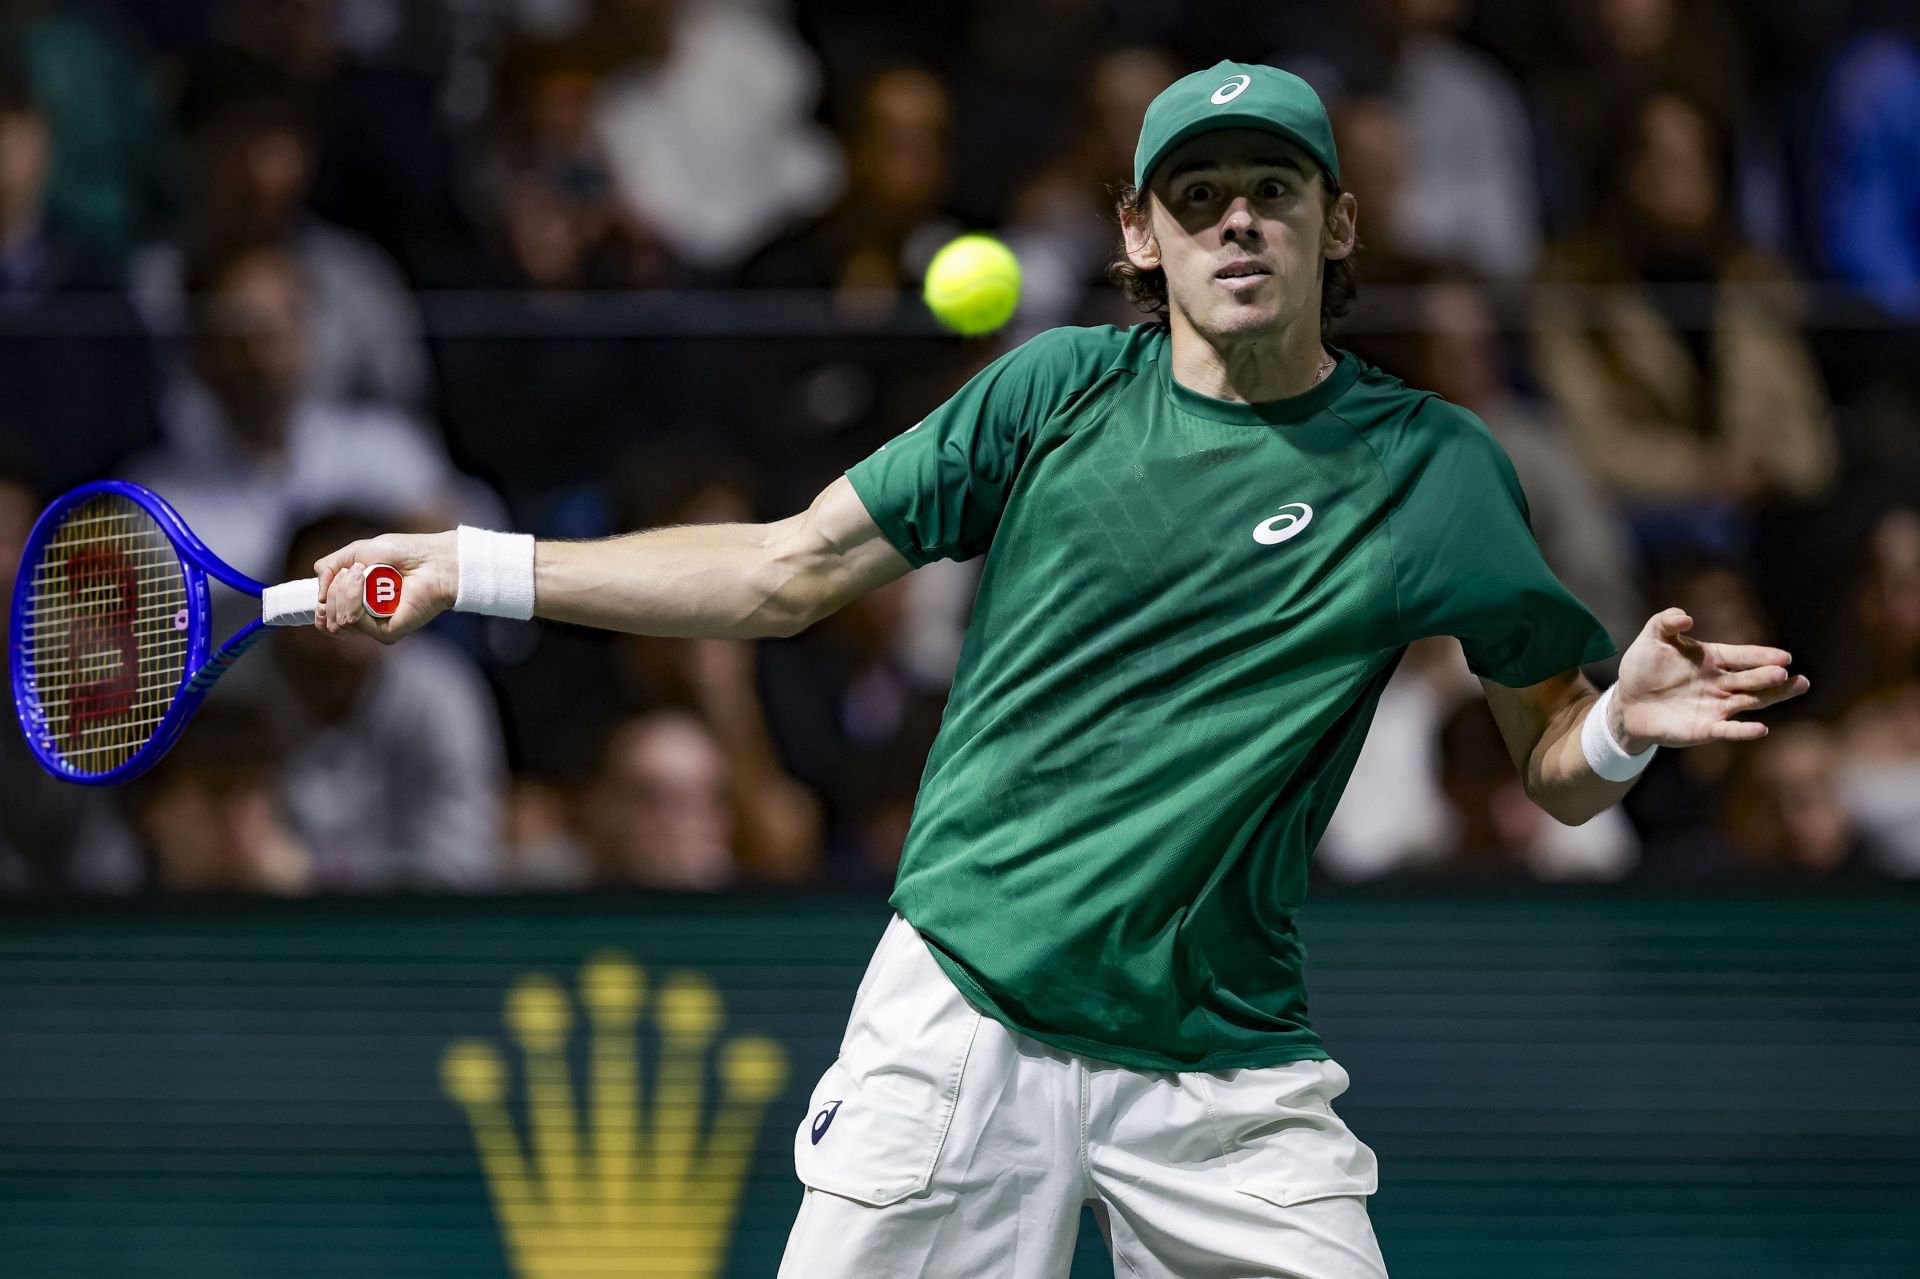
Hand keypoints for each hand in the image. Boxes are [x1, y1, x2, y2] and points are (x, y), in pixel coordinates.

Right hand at [313, 530, 457, 643]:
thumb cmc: (401, 553)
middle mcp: (365, 619)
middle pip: (328, 621)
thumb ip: (329, 568)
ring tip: (363, 572)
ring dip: (343, 591)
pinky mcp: (387, 633)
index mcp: (356, 604)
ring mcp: (375, 627)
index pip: (326, 620)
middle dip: (334, 592)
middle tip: (354, 571)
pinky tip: (368, 580)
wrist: (430, 558)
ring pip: (338, 622)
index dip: (319, 608)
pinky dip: (354, 597)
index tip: (322, 593)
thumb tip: (319, 591)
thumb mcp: (356, 552)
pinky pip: (354, 621)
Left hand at [1611, 607, 1810, 750]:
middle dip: (1770, 676)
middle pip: (1753, 679)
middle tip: (1786, 673)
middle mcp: (1721, 683)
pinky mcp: (1706, 728)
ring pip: (1752, 701)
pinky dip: (1743, 730)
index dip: (1762, 656)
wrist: (1627, 703)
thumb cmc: (1642, 669)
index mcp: (1713, 659)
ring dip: (1773, 696)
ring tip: (1797, 687)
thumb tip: (1686, 617)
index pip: (1742, 656)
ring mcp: (1716, 707)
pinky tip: (1760, 729)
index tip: (1784, 657)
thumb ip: (1666, 622)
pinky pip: (1728, 730)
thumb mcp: (1652, 639)